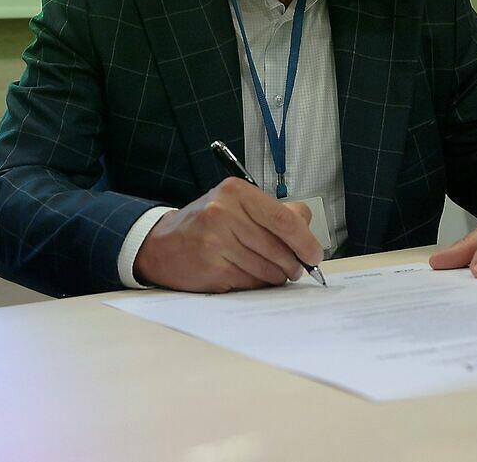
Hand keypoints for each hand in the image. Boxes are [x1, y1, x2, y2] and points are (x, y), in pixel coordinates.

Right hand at [133, 177, 322, 292]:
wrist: (162, 245)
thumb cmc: (206, 225)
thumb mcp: (236, 205)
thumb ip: (274, 212)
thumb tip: (307, 227)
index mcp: (236, 192)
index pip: (284, 218)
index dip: (306, 241)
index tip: (314, 255)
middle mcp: (223, 211)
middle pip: (279, 248)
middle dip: (293, 265)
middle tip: (294, 269)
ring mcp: (215, 240)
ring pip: (267, 269)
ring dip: (276, 277)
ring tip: (269, 273)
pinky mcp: (211, 267)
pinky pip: (251, 283)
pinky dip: (257, 285)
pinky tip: (248, 277)